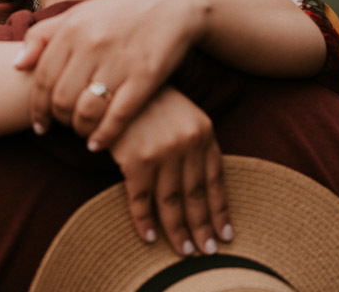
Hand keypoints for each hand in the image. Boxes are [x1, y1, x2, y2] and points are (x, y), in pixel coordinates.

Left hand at [15, 0, 206, 146]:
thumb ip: (44, 35)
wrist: (173, 8)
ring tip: (83, 133)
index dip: (37, 108)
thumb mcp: (80, 14)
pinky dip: (104, 135)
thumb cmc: (120, 14)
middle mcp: (93, 44)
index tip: (40, 126)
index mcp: (73, 28)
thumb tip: (17, 65)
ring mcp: (120, 60)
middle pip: (62, 99)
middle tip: (66, 127)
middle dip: (60, 120)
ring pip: (86, 111)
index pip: (43, 79)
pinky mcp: (146, 76)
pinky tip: (99, 143)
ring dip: (81, 130)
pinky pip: (118, 115)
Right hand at [109, 87, 231, 255]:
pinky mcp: (136, 160)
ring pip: (172, 203)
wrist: (113, 84)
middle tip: (207, 252)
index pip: (215, 180)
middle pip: (196, 196)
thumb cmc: (148, 101)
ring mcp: (162, 152)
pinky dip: (145, 222)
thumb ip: (195, 143)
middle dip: (202, 228)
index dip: (220, 211)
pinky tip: (150, 238)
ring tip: (185, 252)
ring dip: (178, 231)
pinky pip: (142, 200)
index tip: (225, 235)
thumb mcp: (182, 115)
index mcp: (203, 132)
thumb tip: (203, 186)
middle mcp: (187, 143)